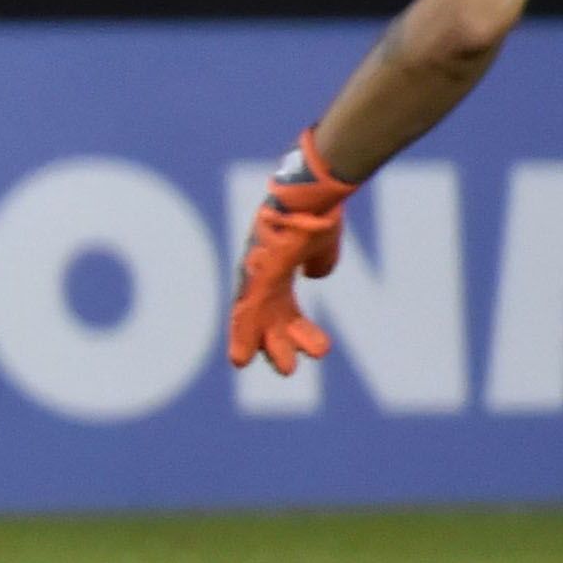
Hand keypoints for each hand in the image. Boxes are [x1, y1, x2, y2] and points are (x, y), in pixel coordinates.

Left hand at [228, 131, 356, 375]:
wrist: (314, 192)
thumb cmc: (317, 211)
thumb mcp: (321, 244)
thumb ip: (318, 260)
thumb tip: (315, 273)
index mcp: (278, 266)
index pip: (281, 304)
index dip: (291, 327)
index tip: (308, 348)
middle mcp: (260, 270)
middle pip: (265, 314)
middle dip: (276, 343)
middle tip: (290, 369)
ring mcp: (255, 270)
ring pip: (252, 317)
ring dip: (260, 345)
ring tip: (271, 370)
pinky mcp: (255, 271)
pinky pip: (245, 309)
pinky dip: (243, 334)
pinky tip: (241, 356)